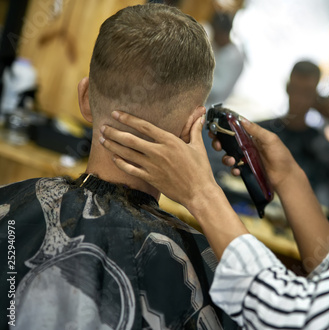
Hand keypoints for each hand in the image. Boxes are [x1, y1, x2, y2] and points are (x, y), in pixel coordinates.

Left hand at [100, 111, 218, 209]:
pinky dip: (120, 163)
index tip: (116, 114)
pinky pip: (130, 169)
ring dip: (113, 146)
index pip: (144, 126)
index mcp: (170, 141)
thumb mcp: (198, 147)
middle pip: (130, 139)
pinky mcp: (150, 178)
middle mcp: (158, 152)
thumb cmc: (201, 170)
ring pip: (127, 153)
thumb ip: (195, 130)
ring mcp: (153, 166)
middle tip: (103, 127)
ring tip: (102, 139)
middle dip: (114, 132)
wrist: (199, 193)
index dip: (128, 119)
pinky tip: (113, 158)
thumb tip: (200, 117)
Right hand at [212, 118, 299, 192]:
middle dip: (219, 143)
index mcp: (253, 136)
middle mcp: (248, 146)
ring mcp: (246, 158)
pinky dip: (233, 169)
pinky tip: (237, 170)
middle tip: (217, 145)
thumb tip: (242, 120)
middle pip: (228, 142)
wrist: (286, 177)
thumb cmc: (282, 157)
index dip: (224, 128)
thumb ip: (256, 130)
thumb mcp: (270, 140)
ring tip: (231, 160)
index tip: (215, 128)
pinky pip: (235, 168)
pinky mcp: (247, 169)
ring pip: (229, 155)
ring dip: (225, 157)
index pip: (235, 129)